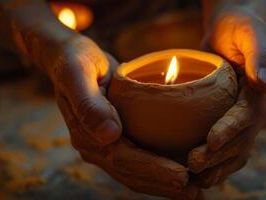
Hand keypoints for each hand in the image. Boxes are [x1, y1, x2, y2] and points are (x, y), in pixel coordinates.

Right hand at [41, 33, 199, 198]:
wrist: (70, 58)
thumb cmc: (76, 61)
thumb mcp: (78, 73)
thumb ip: (88, 103)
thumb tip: (109, 135)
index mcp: (86, 135)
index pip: (122, 159)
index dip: (152, 169)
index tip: (182, 175)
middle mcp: (95, 146)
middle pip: (131, 173)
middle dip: (163, 183)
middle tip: (195, 192)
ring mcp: (105, 145)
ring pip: (135, 174)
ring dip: (163, 185)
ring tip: (193, 192)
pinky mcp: (116, 139)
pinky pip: (138, 162)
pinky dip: (158, 172)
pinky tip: (178, 175)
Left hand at [188, 9, 265, 187]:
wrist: (231, 32)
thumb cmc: (240, 29)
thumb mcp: (252, 33)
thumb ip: (261, 56)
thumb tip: (265, 83)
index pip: (249, 115)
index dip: (231, 128)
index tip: (211, 141)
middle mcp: (259, 110)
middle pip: (241, 139)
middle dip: (218, 154)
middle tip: (193, 164)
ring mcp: (246, 119)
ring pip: (236, 150)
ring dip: (218, 166)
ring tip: (196, 179)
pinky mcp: (231, 122)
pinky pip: (229, 148)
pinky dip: (217, 164)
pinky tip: (201, 175)